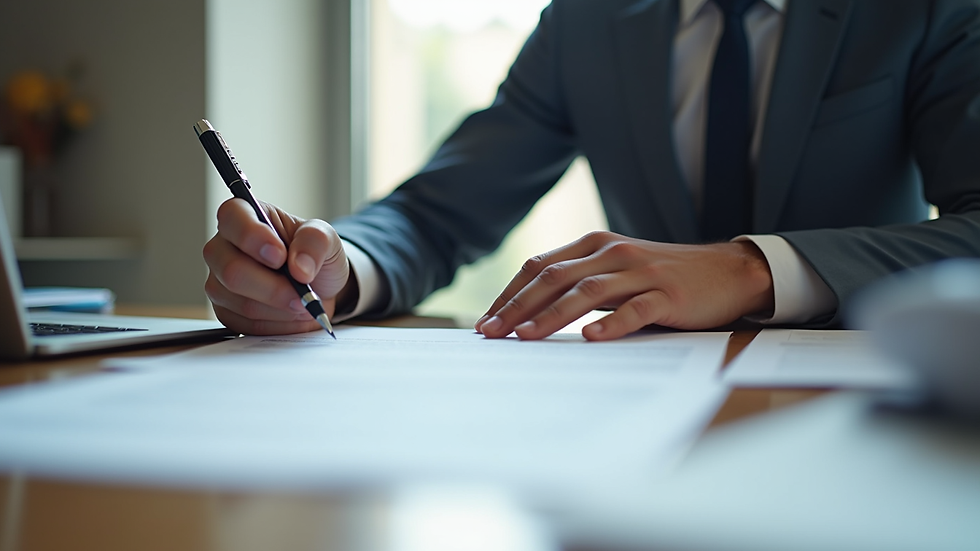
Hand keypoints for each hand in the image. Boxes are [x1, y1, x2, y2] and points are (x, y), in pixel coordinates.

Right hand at [203, 198, 355, 334]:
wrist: (317, 286)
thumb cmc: (314, 255)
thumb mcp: (326, 238)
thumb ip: (315, 241)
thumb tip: (299, 267)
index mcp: (244, 216)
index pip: (232, 217)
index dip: (253, 237)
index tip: (280, 256)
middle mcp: (224, 247)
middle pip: (231, 270)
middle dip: (273, 288)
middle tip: (302, 294)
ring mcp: (220, 281)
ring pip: (240, 302)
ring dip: (280, 309)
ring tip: (303, 304)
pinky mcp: (226, 310)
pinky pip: (245, 324)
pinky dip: (277, 325)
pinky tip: (291, 316)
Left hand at [474, 231, 773, 340]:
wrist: (729, 271)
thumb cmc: (665, 278)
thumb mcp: (618, 272)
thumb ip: (581, 284)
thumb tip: (528, 317)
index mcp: (595, 245)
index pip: (540, 267)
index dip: (510, 294)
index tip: (486, 321)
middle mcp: (614, 253)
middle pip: (554, 277)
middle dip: (517, 307)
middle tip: (491, 334)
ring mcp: (642, 272)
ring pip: (587, 292)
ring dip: (552, 315)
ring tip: (525, 337)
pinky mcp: (669, 294)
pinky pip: (635, 309)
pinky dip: (612, 323)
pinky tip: (591, 338)